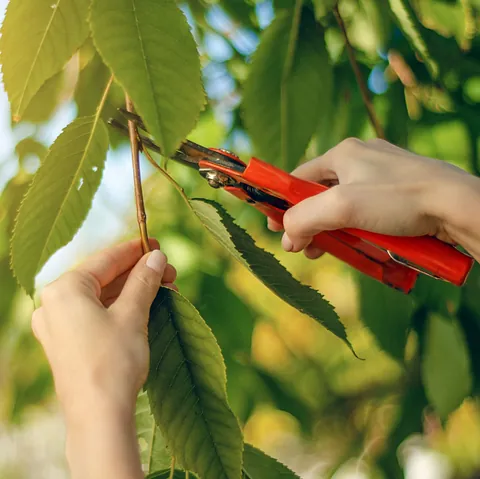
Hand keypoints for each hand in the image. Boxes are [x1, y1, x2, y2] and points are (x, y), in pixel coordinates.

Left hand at [32, 239, 176, 478]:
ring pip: (102, 297)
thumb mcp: (132, 314)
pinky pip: (97, 315)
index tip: (157, 244)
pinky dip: (122, 308)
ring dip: (134, 291)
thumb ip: (143, 280)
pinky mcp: (68, 343)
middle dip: (139, 274)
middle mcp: (54, 304)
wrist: (99, 418)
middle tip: (168, 271)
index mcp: (64, 290)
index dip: (135, 250)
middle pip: (103, 278)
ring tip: (165, 288)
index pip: (105, 259)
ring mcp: (59, 325)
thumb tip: (156, 256)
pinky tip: (146, 305)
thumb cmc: (113, 362)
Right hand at [269, 138, 479, 259]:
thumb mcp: (342, 207)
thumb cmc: (398, 199)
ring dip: (332, 230)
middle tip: (304, 248)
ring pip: (343, 206)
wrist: (456, 206)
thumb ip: (305, 219)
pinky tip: (358, 245)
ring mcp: (381, 176)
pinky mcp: (398, 194)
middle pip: (320, 194)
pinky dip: (355, 229)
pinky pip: (365, 212)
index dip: (284, 202)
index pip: (300, 177)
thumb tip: (287, 236)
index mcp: (343, 153)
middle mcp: (361, 159)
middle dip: (309, 223)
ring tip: (330, 252)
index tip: (274, 227)